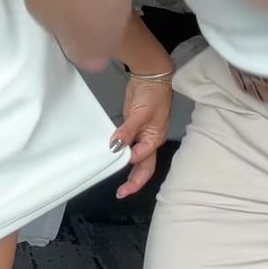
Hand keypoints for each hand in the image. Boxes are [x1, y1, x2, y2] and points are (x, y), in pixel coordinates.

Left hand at [112, 72, 173, 198]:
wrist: (153, 75)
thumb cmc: (152, 94)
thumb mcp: (140, 113)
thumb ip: (127, 131)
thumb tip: (116, 148)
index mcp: (154, 139)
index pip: (142, 159)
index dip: (130, 163)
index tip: (114, 161)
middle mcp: (149, 141)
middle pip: (144, 166)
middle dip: (134, 181)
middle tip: (120, 193)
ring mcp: (142, 135)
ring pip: (136, 159)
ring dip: (128, 171)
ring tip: (118, 184)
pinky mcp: (134, 127)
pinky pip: (129, 145)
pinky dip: (122, 153)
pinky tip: (113, 157)